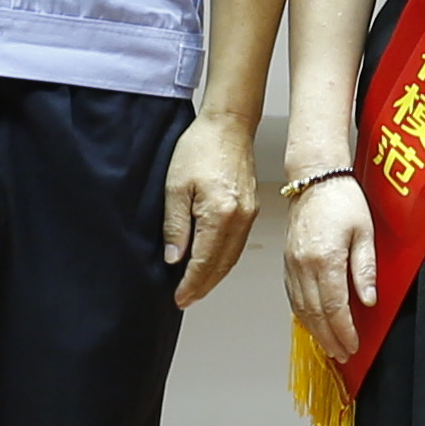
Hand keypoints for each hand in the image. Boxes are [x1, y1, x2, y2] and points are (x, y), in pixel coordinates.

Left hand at [161, 114, 257, 305]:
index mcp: (220, 215)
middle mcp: (240, 219)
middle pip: (221, 266)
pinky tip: (213, 263)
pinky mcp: (251, 209)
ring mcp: (249, 215)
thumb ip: (175, 226)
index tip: (178, 298)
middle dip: (203, 286)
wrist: (228, 125)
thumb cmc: (200, 148)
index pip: (204, 262)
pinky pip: (238, 244)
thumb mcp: (175, 188)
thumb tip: (174, 258)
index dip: (190, 284)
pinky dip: (225, 260)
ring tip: (197, 287)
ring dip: (214, 276)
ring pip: (232, 258)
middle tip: (186, 300)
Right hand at [282, 170, 376, 361]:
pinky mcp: (287, 262)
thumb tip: (368, 300)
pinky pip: (293, 296)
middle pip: (315, 313)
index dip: (344, 331)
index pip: (334, 307)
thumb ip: (365, 269)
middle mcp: (304, 265)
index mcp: (325, 259)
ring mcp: (292, 264)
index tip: (352, 345)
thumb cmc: (342, 199)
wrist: (315, 178)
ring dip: (315, 331)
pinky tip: (312, 323)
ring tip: (329, 346)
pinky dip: (302, 315)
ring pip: (301, 308)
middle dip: (330, 338)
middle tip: (342, 354)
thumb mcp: (365, 232)